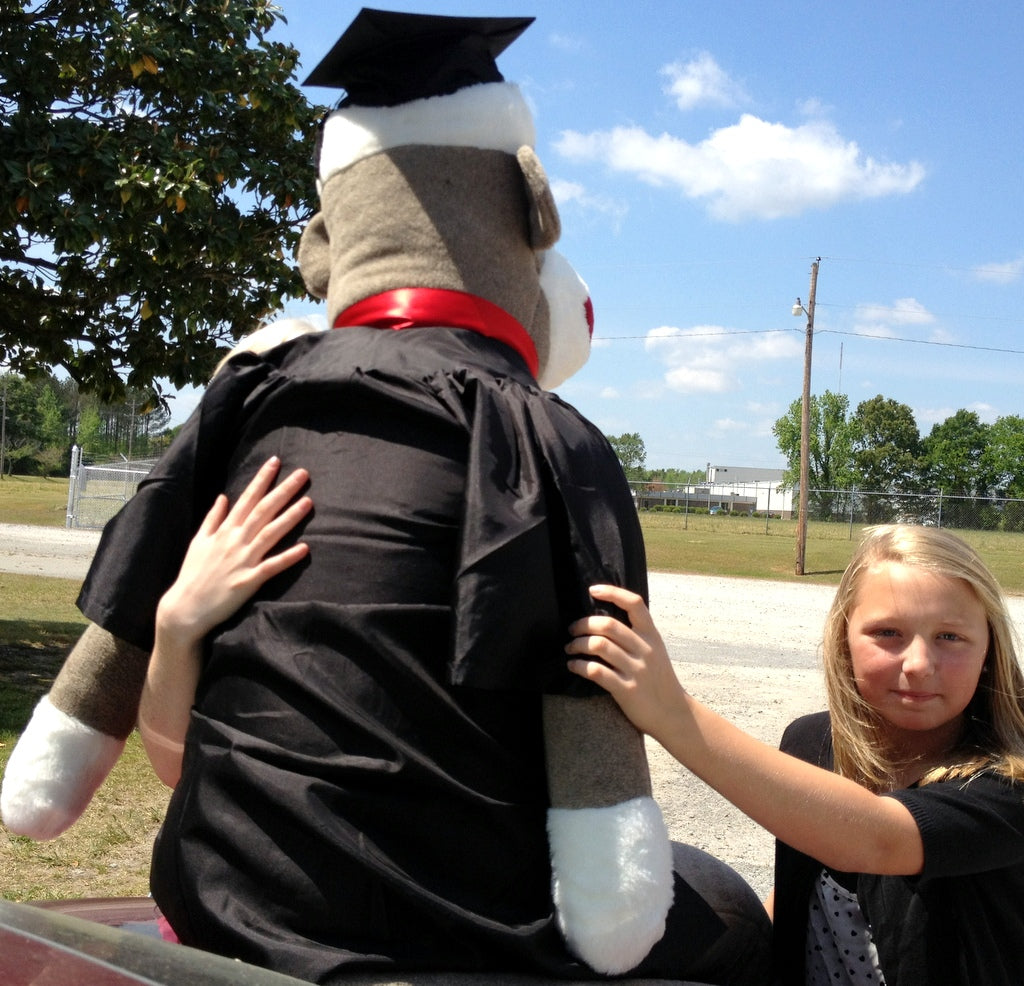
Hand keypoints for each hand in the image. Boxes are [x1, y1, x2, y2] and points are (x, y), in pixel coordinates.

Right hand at [156, 457, 311, 645]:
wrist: (185, 608)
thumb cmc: (193, 574)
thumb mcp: (198, 541)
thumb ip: (212, 518)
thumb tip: (223, 497)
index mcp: (225, 530)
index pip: (247, 499)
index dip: (262, 479)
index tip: (276, 462)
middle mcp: (235, 541)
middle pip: (263, 511)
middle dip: (283, 491)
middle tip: (302, 474)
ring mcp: (243, 560)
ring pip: (270, 534)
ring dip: (290, 517)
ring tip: (308, 502)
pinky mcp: (248, 581)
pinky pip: (271, 567)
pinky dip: (287, 557)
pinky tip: (305, 548)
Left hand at [565, 585, 686, 740]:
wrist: (673, 714)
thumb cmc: (659, 680)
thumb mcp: (656, 651)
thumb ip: (637, 635)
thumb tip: (604, 621)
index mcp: (652, 635)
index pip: (634, 604)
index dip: (612, 592)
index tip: (592, 590)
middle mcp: (645, 649)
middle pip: (608, 625)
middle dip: (583, 624)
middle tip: (572, 630)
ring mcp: (636, 670)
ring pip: (598, 646)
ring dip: (577, 645)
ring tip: (570, 648)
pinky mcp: (626, 690)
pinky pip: (596, 671)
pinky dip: (579, 666)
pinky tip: (573, 666)